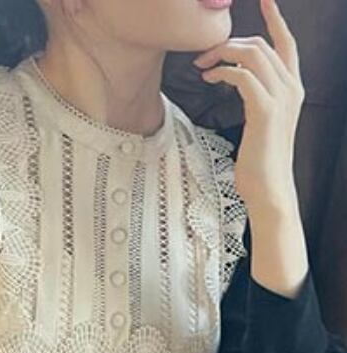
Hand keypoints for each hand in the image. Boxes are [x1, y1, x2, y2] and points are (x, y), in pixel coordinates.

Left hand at [193, 0, 304, 215]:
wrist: (269, 190)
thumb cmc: (260, 162)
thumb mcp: (261, 123)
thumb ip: (256, 98)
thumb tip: (236, 81)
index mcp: (293, 89)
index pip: (287, 44)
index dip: (274, 19)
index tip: (263, 0)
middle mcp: (292, 88)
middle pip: (262, 44)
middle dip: (230, 43)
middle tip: (204, 56)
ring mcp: (281, 98)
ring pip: (253, 54)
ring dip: (223, 54)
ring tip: (203, 66)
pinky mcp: (265, 111)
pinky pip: (243, 76)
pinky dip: (223, 72)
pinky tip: (210, 79)